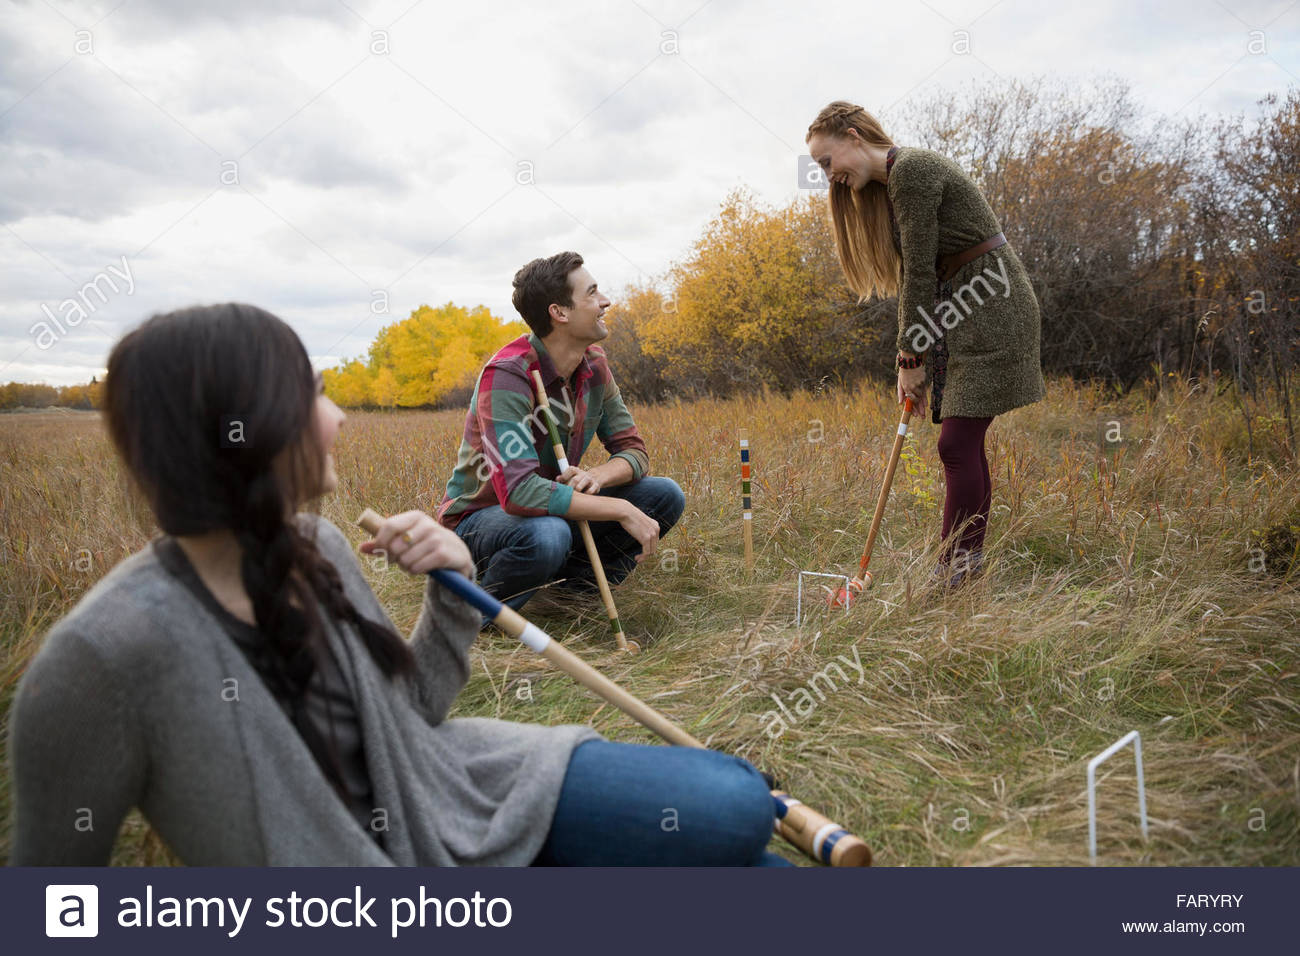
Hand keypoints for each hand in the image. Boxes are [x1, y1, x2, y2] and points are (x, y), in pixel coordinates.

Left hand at [359, 510, 473, 577]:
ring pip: (405, 559)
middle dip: (394, 558)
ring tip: (415, 563)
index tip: (381, 551)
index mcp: (415, 516)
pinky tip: (423, 568)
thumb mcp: (405, 540)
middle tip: (402, 559)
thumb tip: (361, 548)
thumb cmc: (424, 546)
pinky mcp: (444, 554)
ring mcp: (437, 538)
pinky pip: (417, 568)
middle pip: (395, 546)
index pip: (388, 526)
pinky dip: (416, 571)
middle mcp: (427, 524)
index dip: (380, 542)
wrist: (456, 554)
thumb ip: (383, 544)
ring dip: (406, 566)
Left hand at [559, 465, 600, 494]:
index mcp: (576, 470)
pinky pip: (590, 491)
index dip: (565, 476)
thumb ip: (563, 478)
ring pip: (583, 484)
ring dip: (578, 490)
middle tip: (566, 493)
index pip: (571, 470)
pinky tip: (583, 496)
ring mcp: (590, 479)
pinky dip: (586, 494)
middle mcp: (583, 473)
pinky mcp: (596, 485)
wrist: (594, 478)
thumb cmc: (578, 479)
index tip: (560, 482)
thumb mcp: (571, 477)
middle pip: (575, 480)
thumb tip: (557, 479)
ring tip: (575, 494)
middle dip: (570, 487)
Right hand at [617, 502, 659, 562]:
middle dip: (647, 554)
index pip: (655, 541)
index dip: (649, 548)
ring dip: (644, 557)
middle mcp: (656, 530)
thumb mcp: (641, 523)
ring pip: (651, 551)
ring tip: (637, 559)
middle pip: (654, 547)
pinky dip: (642, 557)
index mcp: (656, 526)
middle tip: (639, 558)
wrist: (626, 512)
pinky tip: (636, 558)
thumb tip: (642, 537)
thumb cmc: (630, 517)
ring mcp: (652, 535)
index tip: (642, 552)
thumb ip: (644, 529)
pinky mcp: (646, 539)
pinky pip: (646, 552)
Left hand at [897, 365, 927, 420]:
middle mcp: (913, 387)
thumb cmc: (904, 373)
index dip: (913, 409)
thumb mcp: (900, 383)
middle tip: (922, 417)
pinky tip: (926, 404)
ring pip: (922, 397)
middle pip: (917, 401)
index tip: (915, 415)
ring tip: (923, 412)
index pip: (910, 400)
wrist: (910, 362)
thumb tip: (901, 403)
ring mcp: (919, 384)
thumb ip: (900, 393)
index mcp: (906, 388)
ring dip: (923, 405)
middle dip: (920, 410)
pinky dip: (925, 398)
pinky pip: (924, 391)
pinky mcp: (924, 381)